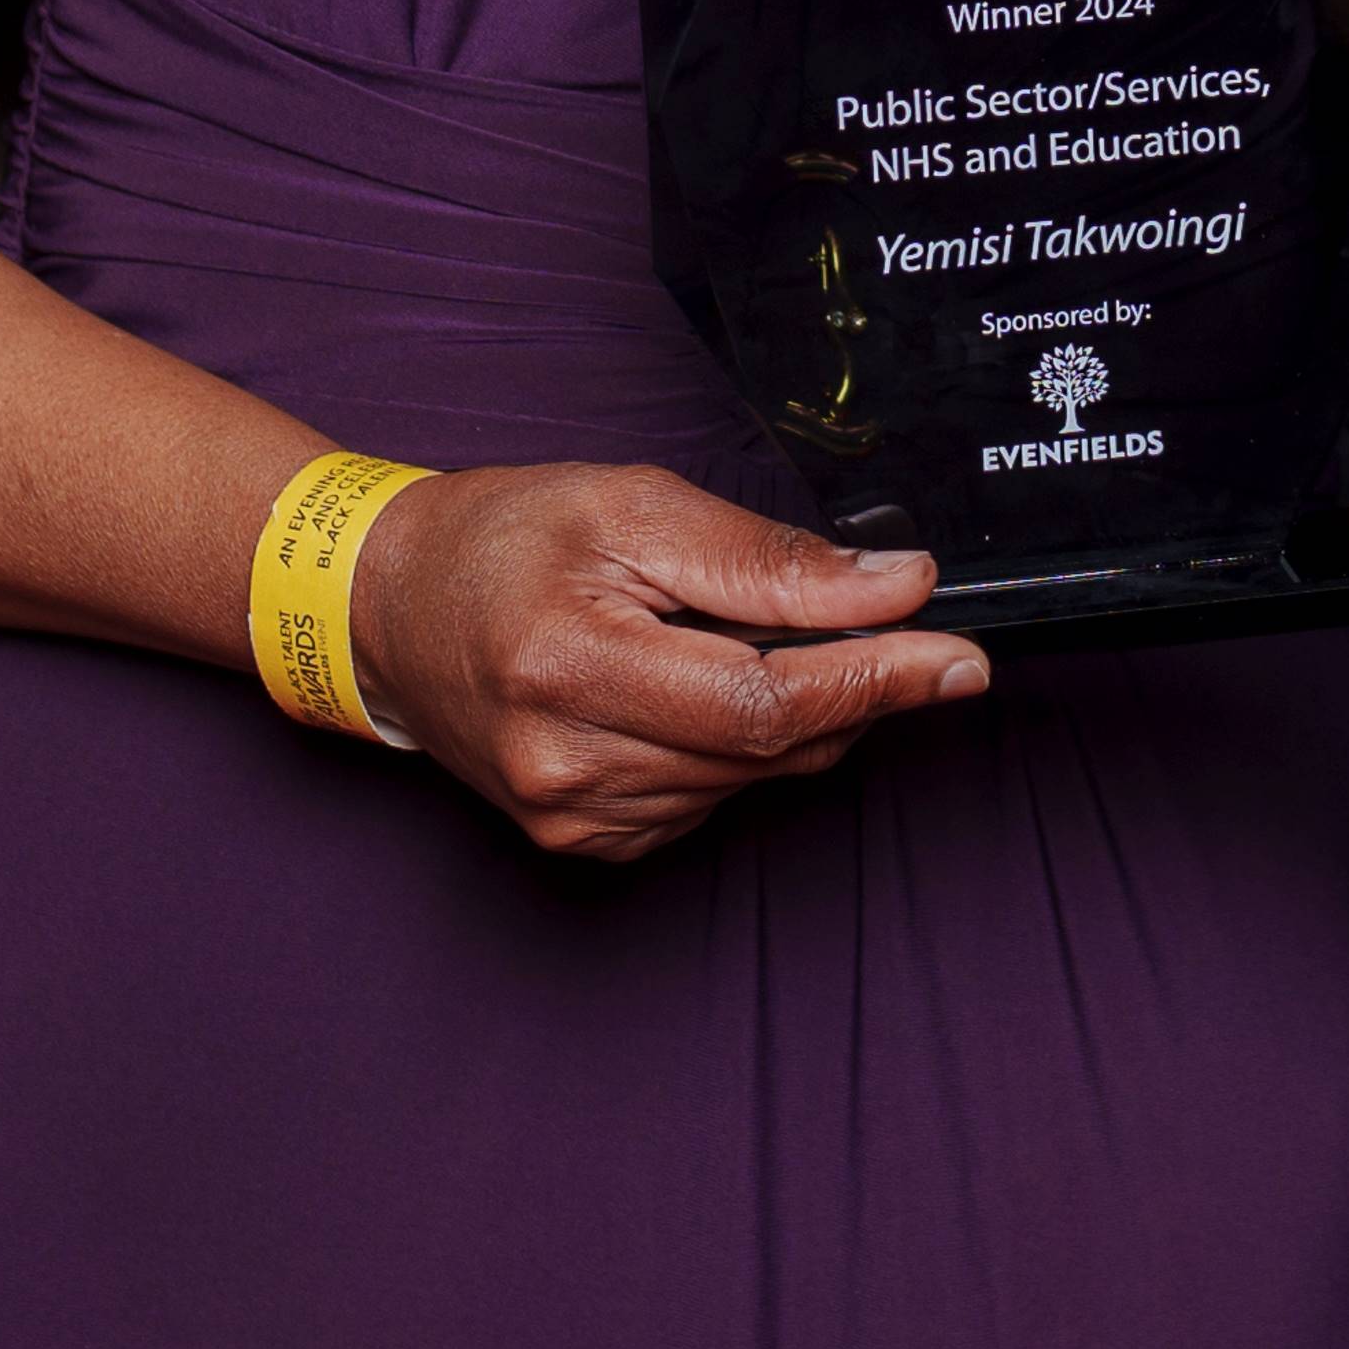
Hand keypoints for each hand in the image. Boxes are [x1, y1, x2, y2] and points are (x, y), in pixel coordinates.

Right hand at [347, 463, 981, 864]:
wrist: (388, 606)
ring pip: (749, 780)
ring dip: (791, 717)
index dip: (877, 681)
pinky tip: (698, 692)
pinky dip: (735, 749)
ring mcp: (569, 817)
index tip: (960, 658)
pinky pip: (708, 801)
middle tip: (905, 634)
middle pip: (768, 747)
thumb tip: (895, 584)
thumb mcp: (632, 507)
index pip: (763, 701)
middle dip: (855, 691)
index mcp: (569, 666)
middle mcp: (566, 763)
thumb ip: (767, 559)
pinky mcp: (579, 842)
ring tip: (744, 639)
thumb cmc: (501, 539)